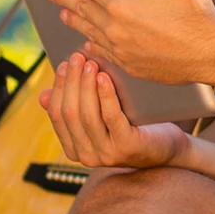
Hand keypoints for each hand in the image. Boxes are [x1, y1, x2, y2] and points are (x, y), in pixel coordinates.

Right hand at [41, 53, 190, 169]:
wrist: (171, 147)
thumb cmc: (135, 127)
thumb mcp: (103, 118)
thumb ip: (78, 108)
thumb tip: (43, 95)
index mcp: (74, 149)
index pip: (57, 115)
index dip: (59, 88)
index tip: (65, 64)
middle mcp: (86, 156)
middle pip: (69, 113)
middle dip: (72, 82)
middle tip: (77, 57)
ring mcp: (106, 154)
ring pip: (87, 115)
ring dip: (86, 86)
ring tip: (90, 63)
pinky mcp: (126, 147)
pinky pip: (111, 117)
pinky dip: (105, 95)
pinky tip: (104, 77)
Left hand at [47, 0, 214, 84]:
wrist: (212, 51)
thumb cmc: (196, 10)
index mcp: (121, 2)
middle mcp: (115, 27)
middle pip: (82, 9)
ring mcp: (121, 49)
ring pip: (88, 32)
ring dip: (74, 20)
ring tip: (64, 13)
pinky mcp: (131, 65)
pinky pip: (103, 54)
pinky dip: (91, 45)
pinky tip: (88, 43)